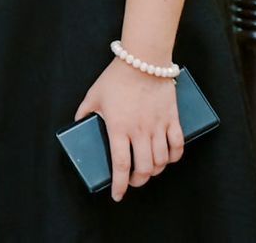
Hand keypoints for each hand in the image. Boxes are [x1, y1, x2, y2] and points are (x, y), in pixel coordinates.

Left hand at [74, 60, 184, 200]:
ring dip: (155, 171)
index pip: (120, 165)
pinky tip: (168, 159)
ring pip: (161, 161)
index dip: (119, 184)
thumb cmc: (115, 78)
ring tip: (148, 171)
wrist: (142, 60)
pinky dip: (174, 157)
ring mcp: (158, 126)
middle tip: (133, 181)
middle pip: (144, 168)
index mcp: (118, 128)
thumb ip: (84, 112)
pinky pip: (177, 146)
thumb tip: (78, 123)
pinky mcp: (172, 119)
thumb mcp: (93, 95)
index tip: (117, 196)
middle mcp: (140, 131)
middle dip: (138, 181)